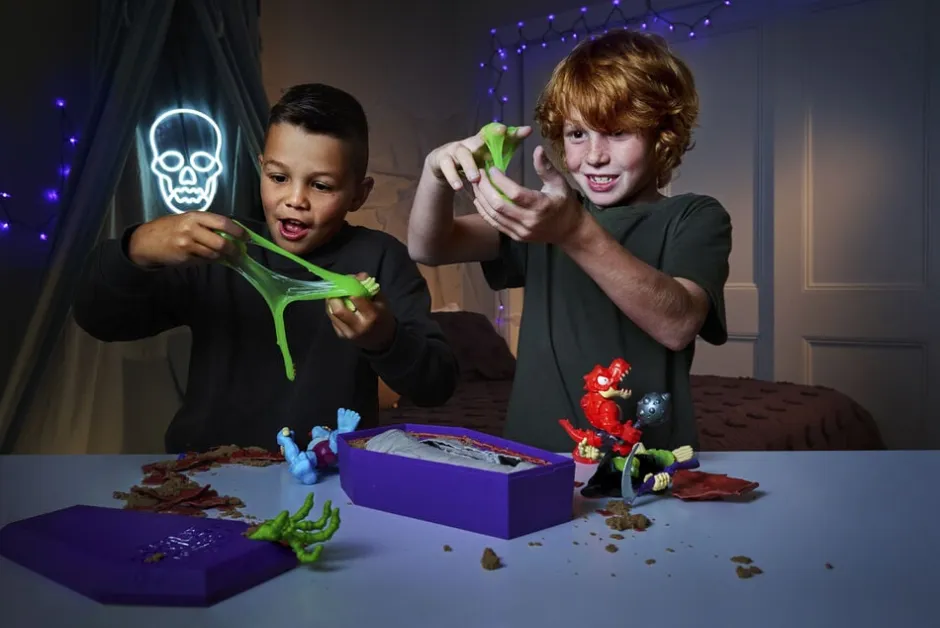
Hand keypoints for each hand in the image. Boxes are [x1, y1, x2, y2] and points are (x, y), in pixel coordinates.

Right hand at [128, 212, 245, 267]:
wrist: (146, 241)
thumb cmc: (170, 228)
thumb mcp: (186, 220)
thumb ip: (206, 225)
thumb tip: (230, 234)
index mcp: (194, 216)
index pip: (222, 222)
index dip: (237, 230)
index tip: (247, 237)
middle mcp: (191, 229)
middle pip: (221, 242)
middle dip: (234, 250)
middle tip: (240, 253)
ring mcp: (187, 244)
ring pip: (214, 254)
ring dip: (224, 257)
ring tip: (229, 257)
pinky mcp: (184, 257)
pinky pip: (204, 260)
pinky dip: (211, 260)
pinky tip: (212, 258)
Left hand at [326, 273, 396, 351]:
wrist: (383, 341)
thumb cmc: (383, 317)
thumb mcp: (381, 301)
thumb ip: (369, 288)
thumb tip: (359, 275)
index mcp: (371, 316)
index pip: (355, 298)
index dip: (350, 287)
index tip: (350, 281)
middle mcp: (358, 326)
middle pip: (338, 309)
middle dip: (335, 296)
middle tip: (337, 288)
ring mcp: (348, 332)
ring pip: (331, 313)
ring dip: (331, 301)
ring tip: (336, 295)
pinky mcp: (341, 335)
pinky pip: (332, 319)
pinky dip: (333, 309)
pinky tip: (339, 305)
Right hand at [425, 124, 531, 189]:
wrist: (442, 167)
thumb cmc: (471, 161)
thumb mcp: (488, 156)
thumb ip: (507, 144)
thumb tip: (529, 130)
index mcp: (482, 142)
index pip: (495, 133)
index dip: (504, 132)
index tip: (515, 130)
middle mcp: (469, 143)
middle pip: (479, 139)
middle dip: (489, 139)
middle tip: (500, 142)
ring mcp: (454, 150)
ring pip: (462, 155)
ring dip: (469, 166)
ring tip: (476, 179)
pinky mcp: (442, 160)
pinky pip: (447, 168)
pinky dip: (453, 177)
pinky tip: (458, 187)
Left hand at [472, 144, 585, 244]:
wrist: (569, 230)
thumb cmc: (565, 203)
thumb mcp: (559, 183)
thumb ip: (546, 167)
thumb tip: (537, 149)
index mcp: (541, 206)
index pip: (514, 193)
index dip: (500, 180)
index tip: (492, 168)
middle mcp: (529, 221)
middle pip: (499, 205)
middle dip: (485, 188)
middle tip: (478, 174)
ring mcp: (521, 231)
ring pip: (494, 215)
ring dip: (481, 198)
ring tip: (476, 184)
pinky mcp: (515, 237)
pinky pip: (495, 224)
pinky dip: (484, 211)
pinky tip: (479, 198)